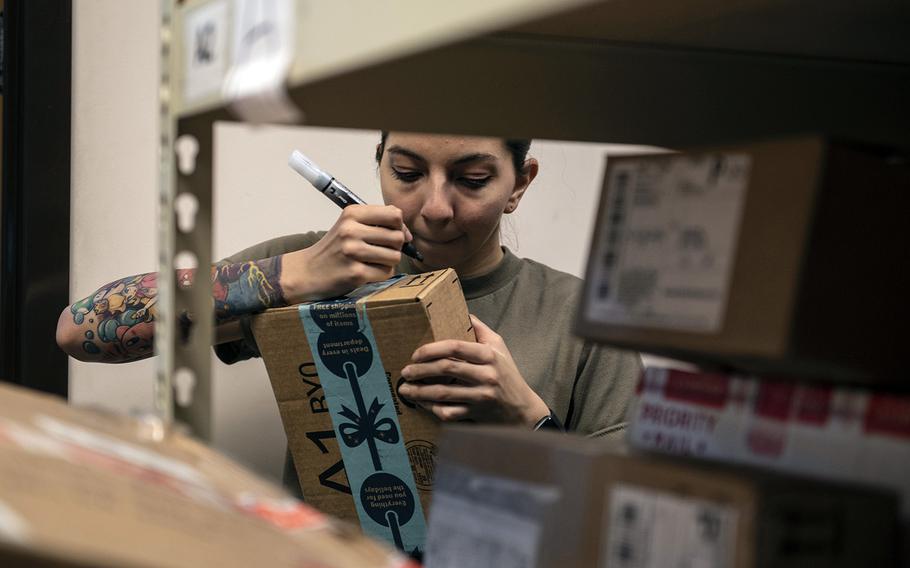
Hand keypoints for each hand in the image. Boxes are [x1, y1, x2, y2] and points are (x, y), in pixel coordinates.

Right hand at [280, 205, 412, 301]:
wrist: (307, 272)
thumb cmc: (334, 248)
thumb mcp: (350, 226)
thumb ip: (378, 223)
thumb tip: (408, 234)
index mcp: (352, 213)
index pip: (394, 214)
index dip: (400, 227)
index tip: (393, 235)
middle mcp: (351, 230)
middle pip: (398, 237)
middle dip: (395, 247)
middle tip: (380, 251)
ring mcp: (352, 252)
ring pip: (395, 256)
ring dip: (388, 262)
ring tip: (372, 262)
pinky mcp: (355, 273)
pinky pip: (385, 273)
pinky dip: (380, 274)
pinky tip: (367, 272)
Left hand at [399, 315, 549, 425]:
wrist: (522, 409)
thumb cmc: (507, 374)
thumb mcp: (499, 347)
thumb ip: (480, 329)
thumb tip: (462, 311)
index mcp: (489, 356)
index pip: (455, 347)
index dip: (432, 349)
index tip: (416, 353)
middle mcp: (486, 375)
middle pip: (446, 369)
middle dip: (420, 370)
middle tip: (405, 371)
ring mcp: (481, 397)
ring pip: (443, 393)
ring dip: (420, 391)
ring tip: (405, 389)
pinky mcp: (476, 414)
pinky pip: (449, 413)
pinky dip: (432, 409)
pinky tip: (422, 404)